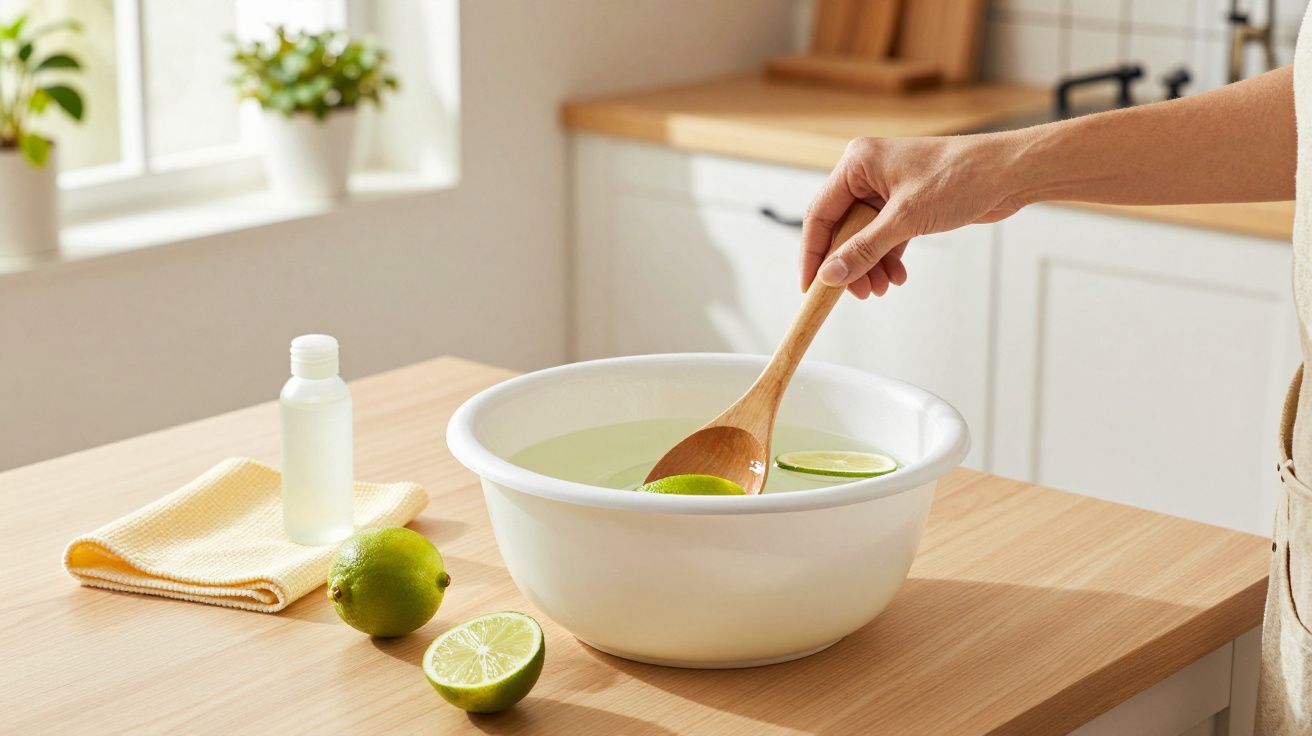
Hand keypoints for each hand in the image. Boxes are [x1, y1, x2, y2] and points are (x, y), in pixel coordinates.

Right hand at [800, 134, 1026, 298]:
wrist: (1009, 173)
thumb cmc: (962, 176)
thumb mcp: (906, 219)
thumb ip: (864, 249)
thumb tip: (831, 275)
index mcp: (857, 163)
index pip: (820, 214)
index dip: (812, 253)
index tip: (809, 286)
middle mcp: (868, 173)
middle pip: (841, 228)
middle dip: (847, 264)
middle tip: (853, 293)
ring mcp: (888, 189)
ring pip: (863, 237)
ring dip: (869, 265)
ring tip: (879, 288)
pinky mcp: (907, 204)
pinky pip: (884, 237)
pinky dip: (887, 258)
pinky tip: (895, 276)